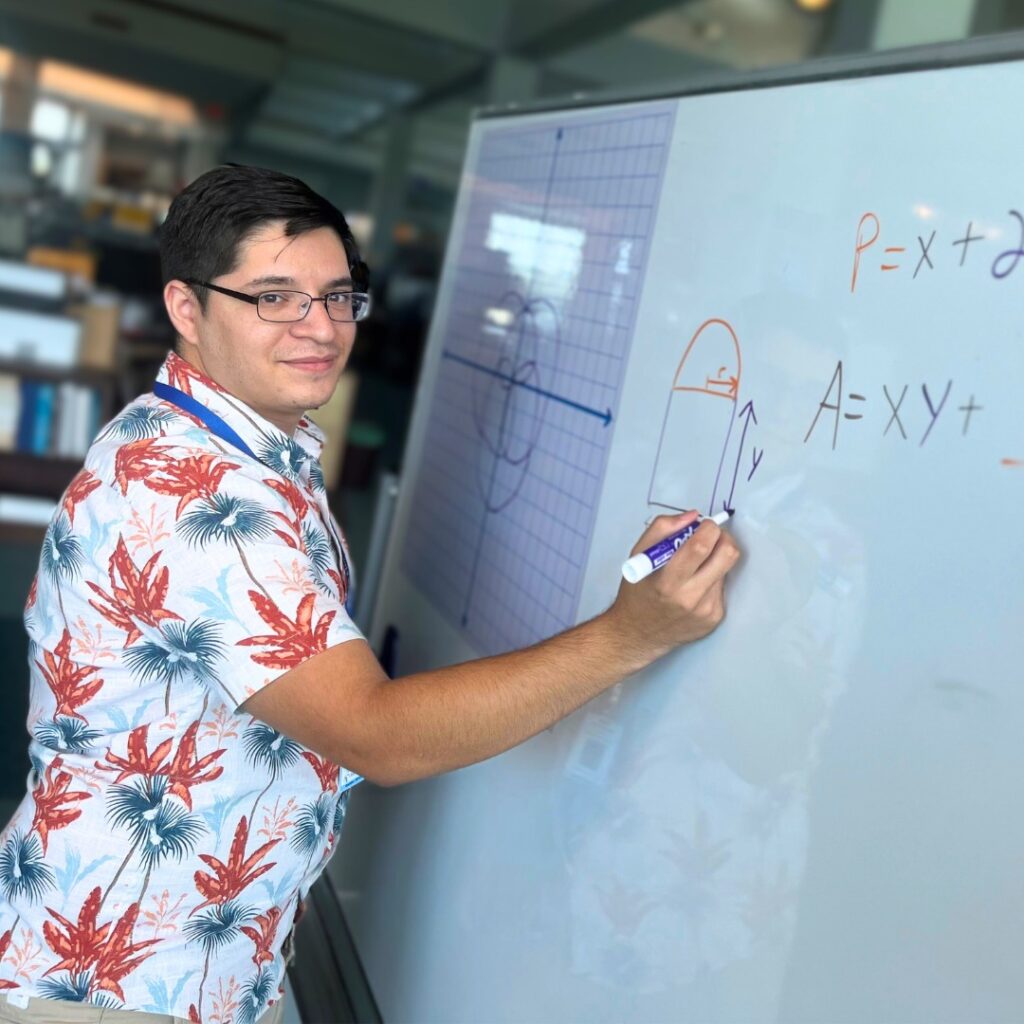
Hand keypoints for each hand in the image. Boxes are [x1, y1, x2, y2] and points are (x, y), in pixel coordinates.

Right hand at [604, 510, 741, 668]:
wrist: (637, 634)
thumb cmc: (637, 593)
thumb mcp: (637, 557)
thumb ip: (662, 529)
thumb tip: (693, 516)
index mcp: (668, 582)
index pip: (701, 547)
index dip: (709, 528)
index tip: (705, 524)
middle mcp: (690, 598)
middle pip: (727, 556)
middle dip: (723, 538)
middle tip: (711, 537)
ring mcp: (706, 610)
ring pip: (726, 570)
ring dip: (714, 560)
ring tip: (694, 567)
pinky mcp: (715, 618)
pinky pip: (722, 587)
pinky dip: (712, 579)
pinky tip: (694, 586)